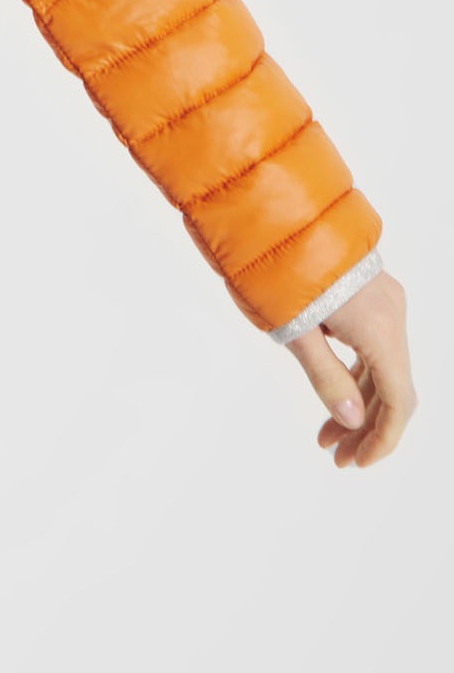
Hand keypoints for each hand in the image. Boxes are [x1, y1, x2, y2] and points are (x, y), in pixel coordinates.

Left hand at [285, 269, 415, 466]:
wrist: (274, 209)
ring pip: (383, 366)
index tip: (357, 463)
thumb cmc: (278, 264)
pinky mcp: (369, 292)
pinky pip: (374, 345)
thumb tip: (353, 421)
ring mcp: (383, 301)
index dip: (383, 439)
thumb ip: (326, 378)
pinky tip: (334, 393)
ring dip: (359, 402)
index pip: (398, 400)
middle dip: (366, 427)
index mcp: (378, 329)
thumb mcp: (295, 330)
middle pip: (392, 387)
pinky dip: (356, 373)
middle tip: (335, 456)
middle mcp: (391, 315)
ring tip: (327, 435)